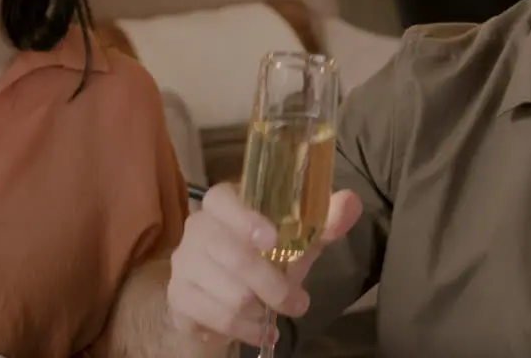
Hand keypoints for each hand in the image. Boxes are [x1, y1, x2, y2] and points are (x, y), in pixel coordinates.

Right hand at [166, 183, 361, 347]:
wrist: (217, 298)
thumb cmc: (262, 258)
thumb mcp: (296, 240)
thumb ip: (324, 222)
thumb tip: (351, 202)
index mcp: (224, 204)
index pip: (222, 199)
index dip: (245, 218)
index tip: (273, 238)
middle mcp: (198, 228)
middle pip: (232, 254)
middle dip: (272, 284)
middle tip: (297, 302)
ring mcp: (184, 263)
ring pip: (230, 292)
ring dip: (261, 310)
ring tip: (275, 315)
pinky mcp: (179, 296)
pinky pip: (218, 317)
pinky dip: (246, 329)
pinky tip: (260, 331)